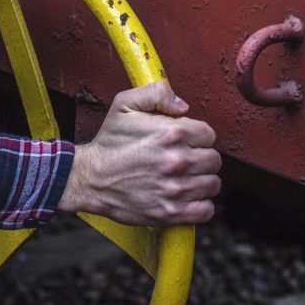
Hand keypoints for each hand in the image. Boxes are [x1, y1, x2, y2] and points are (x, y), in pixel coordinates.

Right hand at [58, 80, 220, 225]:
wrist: (90, 178)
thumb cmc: (109, 143)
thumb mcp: (125, 104)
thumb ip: (157, 92)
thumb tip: (183, 105)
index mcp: (172, 132)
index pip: (209, 134)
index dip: (198, 137)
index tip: (188, 142)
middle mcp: (178, 160)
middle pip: (214, 160)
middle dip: (202, 158)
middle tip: (186, 160)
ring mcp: (176, 189)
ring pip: (212, 184)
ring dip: (202, 181)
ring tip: (186, 178)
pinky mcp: (171, 212)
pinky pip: (206, 210)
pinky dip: (201, 205)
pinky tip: (187, 197)